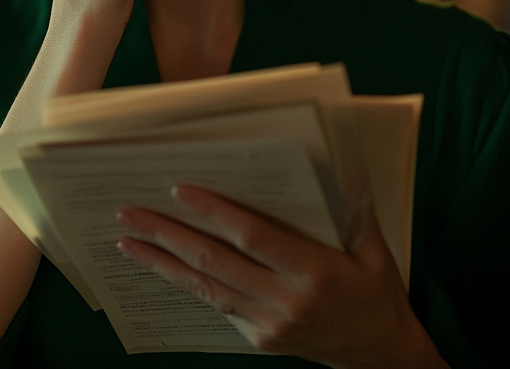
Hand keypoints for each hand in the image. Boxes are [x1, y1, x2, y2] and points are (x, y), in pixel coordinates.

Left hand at [116, 186, 447, 368]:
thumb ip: (355, 206)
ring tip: (128, 242)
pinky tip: (160, 269)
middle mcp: (287, 300)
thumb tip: (344, 160)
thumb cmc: (377, 294)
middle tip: (130, 214)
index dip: (214, 212)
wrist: (381, 356)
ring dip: (163, 264)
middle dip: (167, 236)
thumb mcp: (375, 249)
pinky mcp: (261, 339)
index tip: (180, 190)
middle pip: (215, 262)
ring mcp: (270, 324)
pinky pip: (217, 308)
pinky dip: (186, 287)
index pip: (253, 236)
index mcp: (314, 272)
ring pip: (206, 289)